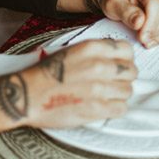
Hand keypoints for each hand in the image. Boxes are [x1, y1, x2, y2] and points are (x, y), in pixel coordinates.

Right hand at [0, 40, 136, 133]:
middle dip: (124, 78)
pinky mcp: (97, 108)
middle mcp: (99, 66)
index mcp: (92, 48)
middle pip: (131, 72)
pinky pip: (121, 108)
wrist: (26, 95)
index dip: (125, 59)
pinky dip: (115, 109)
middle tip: (113, 83)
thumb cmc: (45, 73)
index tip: (120, 65)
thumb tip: (117, 57)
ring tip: (105, 96)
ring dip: (119, 95)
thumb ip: (96, 52)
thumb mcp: (71, 51)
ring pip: (128, 91)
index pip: (128, 50)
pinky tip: (104, 107)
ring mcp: (99, 88)